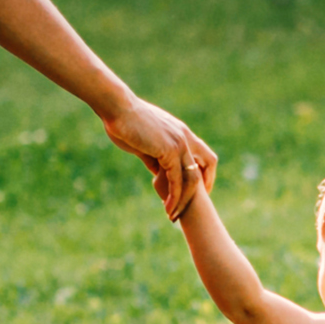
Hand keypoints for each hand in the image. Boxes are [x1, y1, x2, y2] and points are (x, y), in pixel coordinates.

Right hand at [101, 93, 215, 217]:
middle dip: (202, 189)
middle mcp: (185, 137)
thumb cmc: (125, 122)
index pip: (204, 155)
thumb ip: (154, 158)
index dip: (205, 173)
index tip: (197, 190)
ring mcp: (179, 143)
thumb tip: (158, 173)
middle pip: (207, 165)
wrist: (117, 108)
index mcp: (181, 133)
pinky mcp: (169, 150)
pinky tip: (167, 207)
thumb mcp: (144, 143)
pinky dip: (174, 196)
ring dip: (184, 199)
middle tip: (190, 207)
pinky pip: (177, 180)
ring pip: (192, 178)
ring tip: (173, 215)